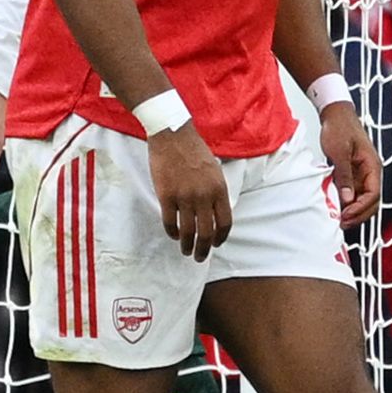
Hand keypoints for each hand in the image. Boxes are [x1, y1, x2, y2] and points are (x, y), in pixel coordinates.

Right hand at [147, 124, 231, 261]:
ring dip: (188, 245)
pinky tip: (174, 236)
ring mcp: (184, 196)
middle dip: (204, 249)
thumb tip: (215, 214)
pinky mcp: (166, 195)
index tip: (216, 244)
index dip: (221, 237)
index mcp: (219, 189)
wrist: (172, 135)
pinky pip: (170, 222)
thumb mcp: (215, 171)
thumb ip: (216, 192)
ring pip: (188, 231)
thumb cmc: (194, 151)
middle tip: (200, 257)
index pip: (225, 222)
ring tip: (186, 251)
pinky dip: (173, 232)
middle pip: (207, 232)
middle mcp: (204, 196)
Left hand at [319, 100, 381, 227]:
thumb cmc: (339, 127)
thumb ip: (344, 176)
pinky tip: (337, 207)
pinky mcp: (353, 173)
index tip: (346, 215)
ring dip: (353, 211)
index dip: (361, 208)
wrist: (335, 113)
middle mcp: (370, 172)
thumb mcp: (339, 152)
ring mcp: (362, 173)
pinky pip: (354, 193)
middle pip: (371, 201)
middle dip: (359, 215)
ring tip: (339, 219)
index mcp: (373, 166)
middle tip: (342, 223)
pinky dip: (347, 202)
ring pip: (363, 199)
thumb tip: (348, 199)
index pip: (373, 194)